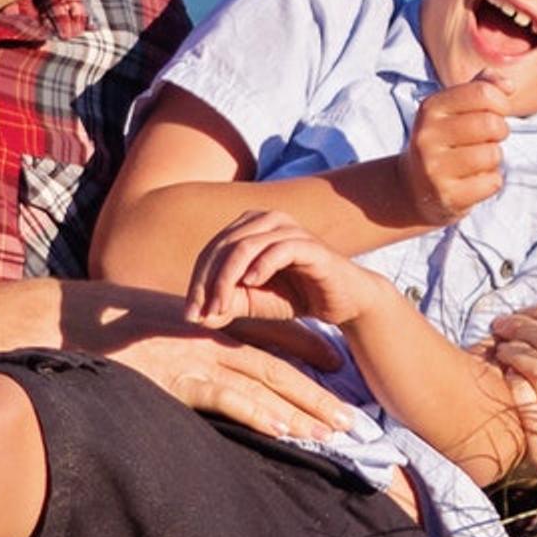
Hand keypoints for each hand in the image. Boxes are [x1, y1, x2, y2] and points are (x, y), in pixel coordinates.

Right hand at [53, 282, 363, 444]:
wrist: (63, 322)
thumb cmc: (100, 328)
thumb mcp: (150, 328)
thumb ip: (181, 342)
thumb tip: (195, 363)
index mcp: (205, 325)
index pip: (265, 336)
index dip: (304, 346)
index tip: (336, 362)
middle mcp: (208, 339)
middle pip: (277, 367)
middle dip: (317, 394)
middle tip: (354, 419)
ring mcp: (194, 359)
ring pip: (263, 384)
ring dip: (301, 410)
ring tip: (334, 433)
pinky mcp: (176, 379)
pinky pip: (226, 397)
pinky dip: (258, 412)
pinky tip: (284, 428)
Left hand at [187, 211, 392, 330]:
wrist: (345, 301)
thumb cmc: (297, 296)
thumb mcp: (254, 302)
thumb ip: (226, 303)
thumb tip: (194, 317)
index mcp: (250, 227)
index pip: (212, 250)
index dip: (197, 282)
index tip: (191, 315)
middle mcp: (268, 219)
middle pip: (223, 246)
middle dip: (207, 283)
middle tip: (200, 315)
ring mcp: (290, 229)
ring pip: (245, 246)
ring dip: (227, 279)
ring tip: (221, 308)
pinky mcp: (310, 246)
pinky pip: (279, 249)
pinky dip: (261, 267)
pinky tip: (251, 285)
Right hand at [401, 73, 511, 224]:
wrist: (413, 188)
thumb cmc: (445, 142)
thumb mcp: (454, 109)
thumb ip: (481, 88)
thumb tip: (508, 85)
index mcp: (431, 108)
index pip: (482, 93)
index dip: (501, 102)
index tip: (497, 112)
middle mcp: (427, 136)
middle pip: (490, 124)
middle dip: (500, 131)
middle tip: (489, 139)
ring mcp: (434, 168)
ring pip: (493, 154)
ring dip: (494, 158)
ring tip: (477, 161)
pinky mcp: (447, 196)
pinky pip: (492, 182)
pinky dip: (491, 181)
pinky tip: (473, 181)